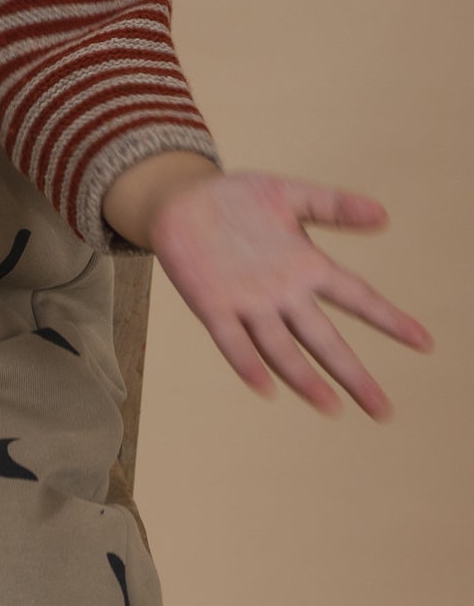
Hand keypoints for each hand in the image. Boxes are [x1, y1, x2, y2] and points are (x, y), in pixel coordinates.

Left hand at [147, 170, 434, 418]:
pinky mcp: (211, 304)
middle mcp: (282, 293)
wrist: (180, 199)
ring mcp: (247, 302)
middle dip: (353, 373)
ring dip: (304, 377)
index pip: (356, 296)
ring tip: (330, 406)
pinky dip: (246, 362)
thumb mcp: (289, 194)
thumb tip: (383, 214)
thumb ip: (332, 205)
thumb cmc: (237, 199)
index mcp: (305, 266)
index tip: (425, 341)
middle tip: (383, 410)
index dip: (389, 318)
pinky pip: (230, 339)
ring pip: (281, 347)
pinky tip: (264, 386)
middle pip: (324, 338)